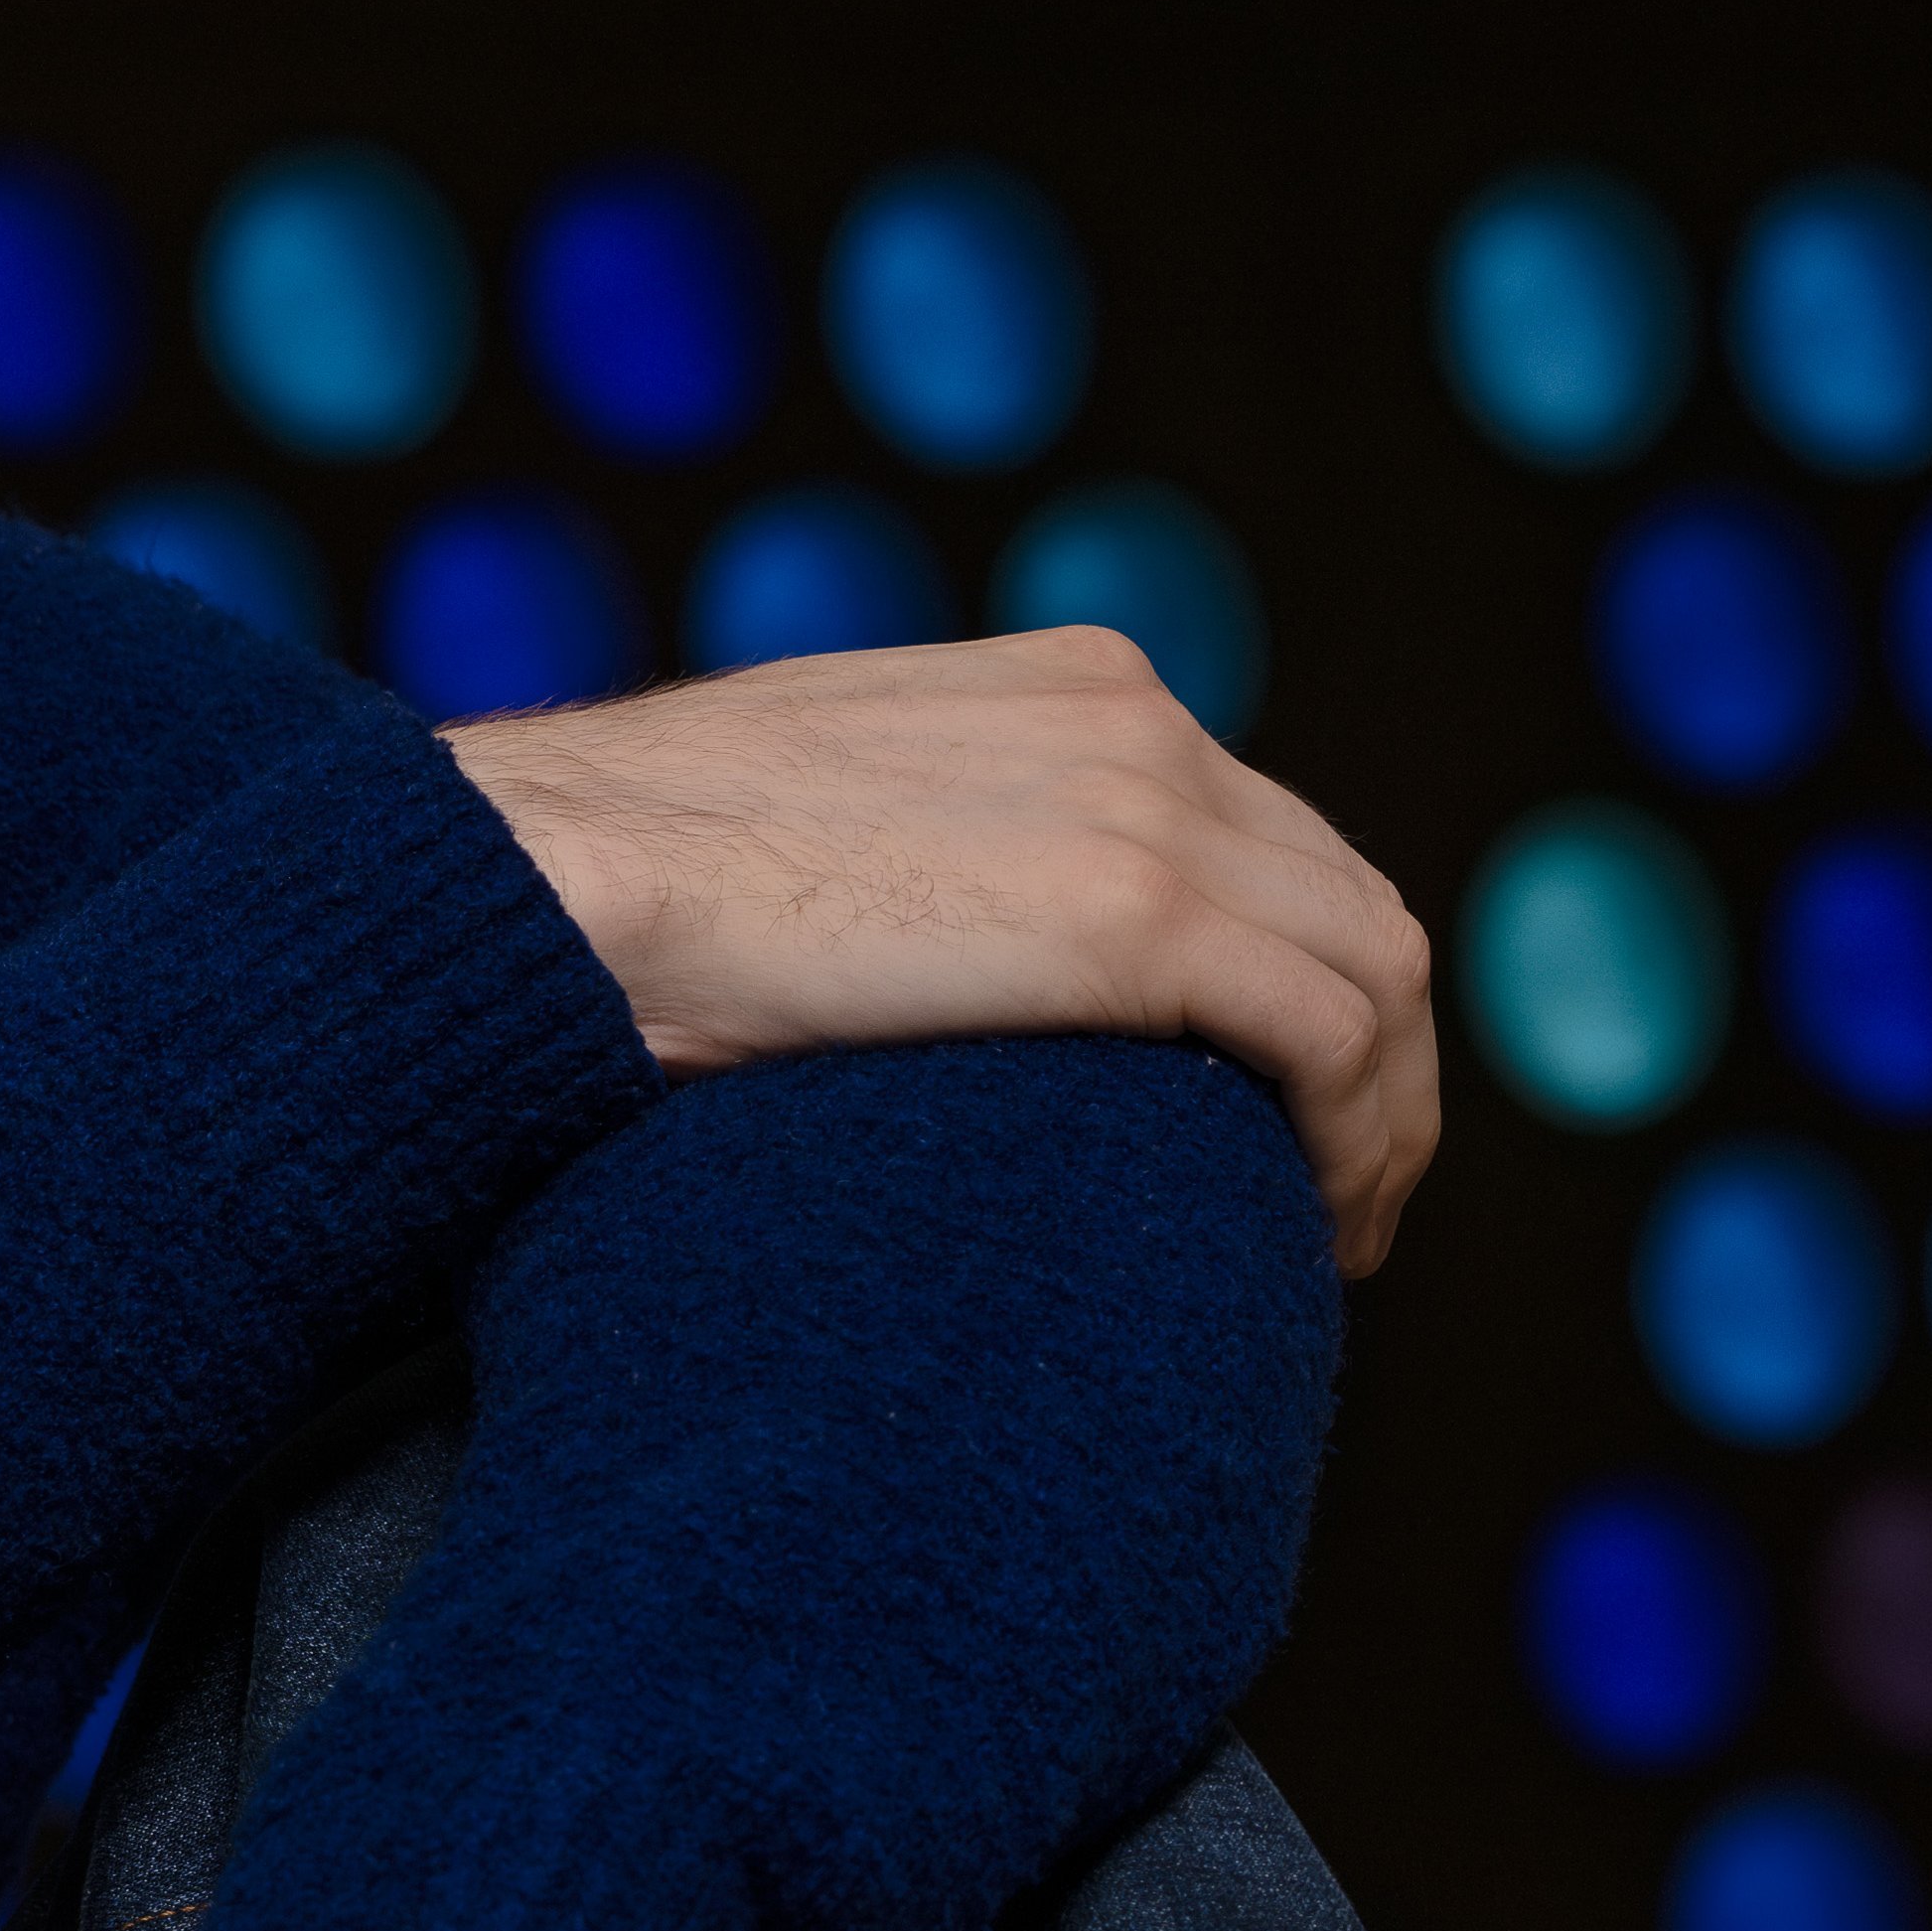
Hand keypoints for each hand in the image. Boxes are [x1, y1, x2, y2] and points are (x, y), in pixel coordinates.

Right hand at [438, 626, 1439, 1273]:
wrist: (550, 876)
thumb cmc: (623, 886)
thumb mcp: (821, 822)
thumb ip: (932, 853)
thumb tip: (947, 973)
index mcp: (1065, 686)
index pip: (1265, 837)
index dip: (1295, 981)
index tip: (1267, 1112)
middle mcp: (1132, 722)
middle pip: (1348, 901)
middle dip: (1371, 1061)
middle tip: (1328, 1204)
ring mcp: (1141, 810)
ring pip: (1377, 975)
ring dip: (1381, 1121)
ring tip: (1333, 1244)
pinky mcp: (1131, 918)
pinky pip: (1331, 1042)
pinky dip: (1349, 1145)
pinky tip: (1307, 1238)